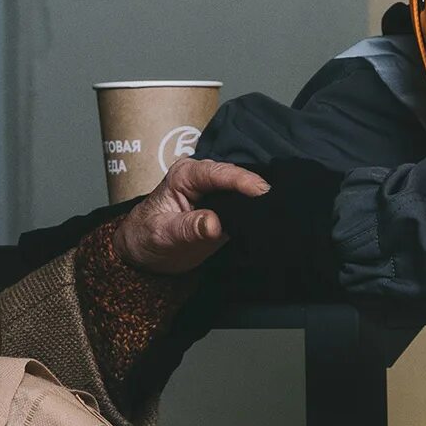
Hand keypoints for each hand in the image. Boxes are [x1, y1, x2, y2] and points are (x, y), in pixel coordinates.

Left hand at [114, 157, 269, 274]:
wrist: (142, 251)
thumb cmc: (146, 236)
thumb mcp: (163, 234)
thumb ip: (188, 227)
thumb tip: (214, 224)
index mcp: (185, 175)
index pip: (218, 174)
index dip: (241, 180)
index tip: (262, 191)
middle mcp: (204, 178)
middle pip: (237, 178)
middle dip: (259, 188)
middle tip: (282, 200)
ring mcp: (217, 193)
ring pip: (244, 192)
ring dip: (262, 201)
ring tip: (282, 210)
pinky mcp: (226, 209)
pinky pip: (246, 208)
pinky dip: (258, 213)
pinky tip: (273, 220)